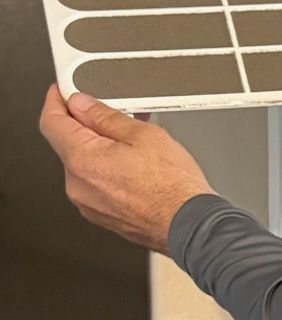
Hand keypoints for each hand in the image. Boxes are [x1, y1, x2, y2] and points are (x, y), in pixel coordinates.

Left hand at [38, 85, 214, 253]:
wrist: (192, 227)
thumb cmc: (174, 189)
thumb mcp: (142, 134)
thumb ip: (104, 116)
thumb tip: (82, 105)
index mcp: (82, 160)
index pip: (51, 121)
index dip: (56, 100)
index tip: (64, 92)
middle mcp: (78, 186)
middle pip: (68, 143)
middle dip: (88, 126)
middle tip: (115, 118)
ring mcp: (89, 205)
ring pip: (84, 166)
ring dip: (101, 151)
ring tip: (134, 148)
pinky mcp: (103, 217)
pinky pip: (97, 186)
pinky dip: (109, 173)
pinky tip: (135, 170)